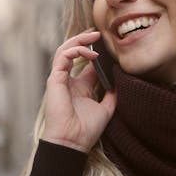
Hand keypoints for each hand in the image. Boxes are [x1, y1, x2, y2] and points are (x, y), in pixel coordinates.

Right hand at [41, 29, 116, 152]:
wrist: (73, 142)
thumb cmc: (86, 130)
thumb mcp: (106, 108)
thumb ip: (112, 94)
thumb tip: (120, 81)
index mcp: (80, 85)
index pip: (85, 61)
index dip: (95, 49)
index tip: (106, 41)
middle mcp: (69, 80)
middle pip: (73, 51)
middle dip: (85, 39)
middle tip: (97, 33)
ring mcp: (60, 78)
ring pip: (65, 49)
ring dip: (79, 40)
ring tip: (94, 36)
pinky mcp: (55, 79)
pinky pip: (63, 57)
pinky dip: (76, 50)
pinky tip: (91, 52)